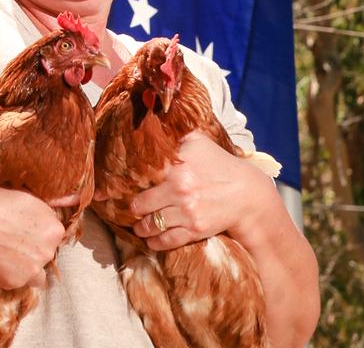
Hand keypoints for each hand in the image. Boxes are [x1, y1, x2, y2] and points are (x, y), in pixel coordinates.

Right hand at [0, 186, 72, 289]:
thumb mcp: (27, 195)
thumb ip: (54, 201)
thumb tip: (76, 198)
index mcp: (55, 229)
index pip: (53, 236)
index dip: (38, 232)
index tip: (23, 229)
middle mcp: (49, 251)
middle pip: (46, 255)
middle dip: (33, 251)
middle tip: (12, 241)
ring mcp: (33, 269)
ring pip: (37, 275)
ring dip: (27, 268)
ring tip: (7, 256)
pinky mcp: (15, 282)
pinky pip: (18, 282)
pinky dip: (10, 275)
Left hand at [129, 130, 267, 250]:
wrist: (246, 194)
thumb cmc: (219, 165)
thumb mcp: (198, 142)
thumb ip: (175, 133)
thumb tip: (153, 120)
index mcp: (176, 165)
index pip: (139, 176)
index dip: (126, 182)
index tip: (117, 187)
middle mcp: (179, 189)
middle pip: (139, 205)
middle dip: (133, 209)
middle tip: (131, 209)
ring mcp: (186, 211)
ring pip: (150, 225)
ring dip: (141, 227)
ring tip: (139, 225)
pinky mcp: (194, 230)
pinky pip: (166, 240)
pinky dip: (155, 242)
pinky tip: (151, 239)